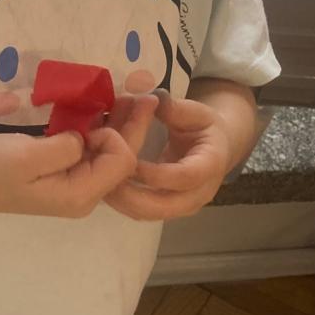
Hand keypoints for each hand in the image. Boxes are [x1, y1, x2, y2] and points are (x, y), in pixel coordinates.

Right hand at [0, 93, 156, 218]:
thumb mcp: (26, 156)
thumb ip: (64, 147)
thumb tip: (85, 137)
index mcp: (79, 195)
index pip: (121, 163)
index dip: (116, 136)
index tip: (90, 122)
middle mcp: (85, 195)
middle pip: (124, 161)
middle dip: (135, 127)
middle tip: (148, 94)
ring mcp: (79, 187)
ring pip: (113, 155)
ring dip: (123, 127)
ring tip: (132, 99)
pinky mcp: (71, 176)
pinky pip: (97, 154)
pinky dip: (105, 132)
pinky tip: (107, 113)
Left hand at [105, 91, 231, 221]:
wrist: (215, 148)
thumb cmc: (203, 127)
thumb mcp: (195, 112)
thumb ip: (175, 108)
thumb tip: (153, 100)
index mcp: (210, 165)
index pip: (184, 177)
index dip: (155, 173)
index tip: (127, 160)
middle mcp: (199, 193)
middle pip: (162, 207)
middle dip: (129, 194)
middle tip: (103, 174)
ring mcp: (183, 206)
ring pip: (147, 214)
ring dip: (120, 201)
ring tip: (99, 178)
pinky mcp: (167, 210)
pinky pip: (141, 213)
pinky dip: (121, 202)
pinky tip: (104, 184)